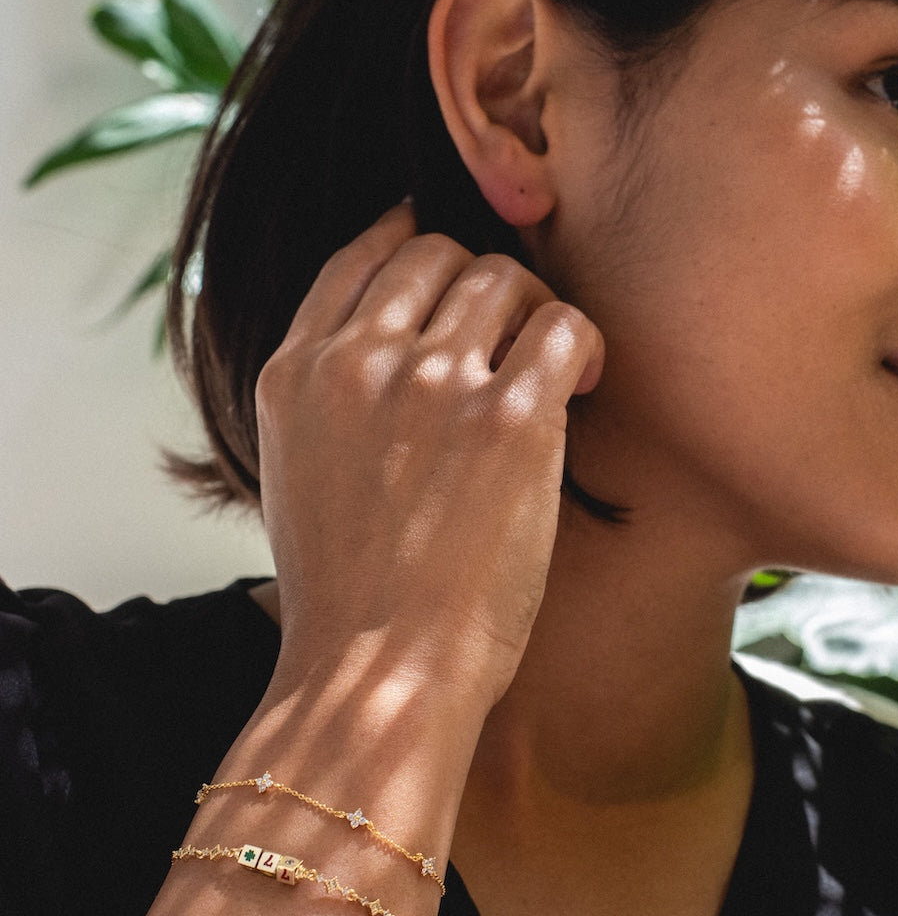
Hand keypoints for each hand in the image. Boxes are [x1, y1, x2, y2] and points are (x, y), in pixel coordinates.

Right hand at [254, 205, 603, 712]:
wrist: (377, 675)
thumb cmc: (350, 598)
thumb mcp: (300, 476)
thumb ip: (334, 399)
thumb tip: (398, 348)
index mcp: (296, 373)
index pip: (362, 255)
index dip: (415, 241)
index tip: (454, 266)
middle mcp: (358, 361)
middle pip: (439, 252)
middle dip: (485, 284)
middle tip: (514, 337)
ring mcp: (430, 383)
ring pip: (503, 276)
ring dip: (535, 310)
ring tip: (552, 367)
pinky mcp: (507, 419)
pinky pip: (564, 325)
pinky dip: (582, 344)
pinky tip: (584, 385)